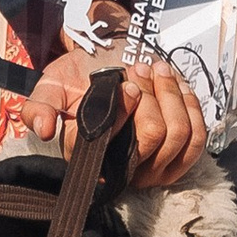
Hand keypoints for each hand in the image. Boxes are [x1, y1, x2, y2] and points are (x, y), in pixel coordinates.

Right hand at [19, 49, 208, 191]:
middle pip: (153, 136)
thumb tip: (43, 130)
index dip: (123, 109)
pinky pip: (196, 139)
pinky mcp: (177, 159)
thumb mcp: (51, 88)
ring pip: (178, 135)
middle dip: (152, 96)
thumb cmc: (80, 79)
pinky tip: (177, 87)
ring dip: (171, 95)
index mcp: (89, 158)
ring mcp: (152, 168)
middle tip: (139, 72)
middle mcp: (121, 171)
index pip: (114, 143)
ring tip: (156, 72)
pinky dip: (190, 106)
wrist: (108, 66)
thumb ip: (39, 107)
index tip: (125, 83)